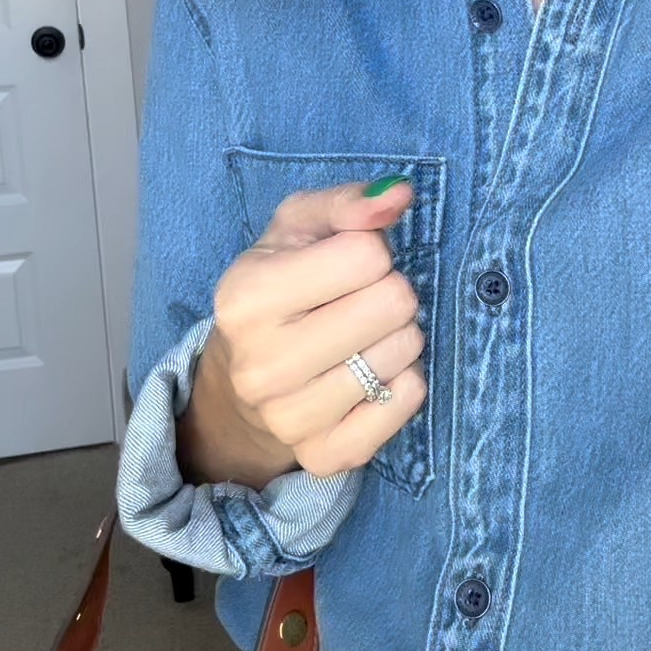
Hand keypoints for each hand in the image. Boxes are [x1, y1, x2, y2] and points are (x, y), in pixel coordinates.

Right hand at [180, 177, 424, 487]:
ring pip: (405, 353)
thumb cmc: (279, 291)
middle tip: (363, 304)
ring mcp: (290, 418)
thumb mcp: (297, 231)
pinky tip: (373, 376)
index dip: (371, 252)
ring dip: (399, 338)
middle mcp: (261, 363)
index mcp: (246, 296)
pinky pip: (408, 401)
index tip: (347, 267)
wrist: (241, 384)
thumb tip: (400, 195)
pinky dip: (405, 382)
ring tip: (364, 339)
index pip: (367, 254)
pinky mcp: (324, 456)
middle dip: (391, 294)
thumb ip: (348, 204)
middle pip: (393, 303)